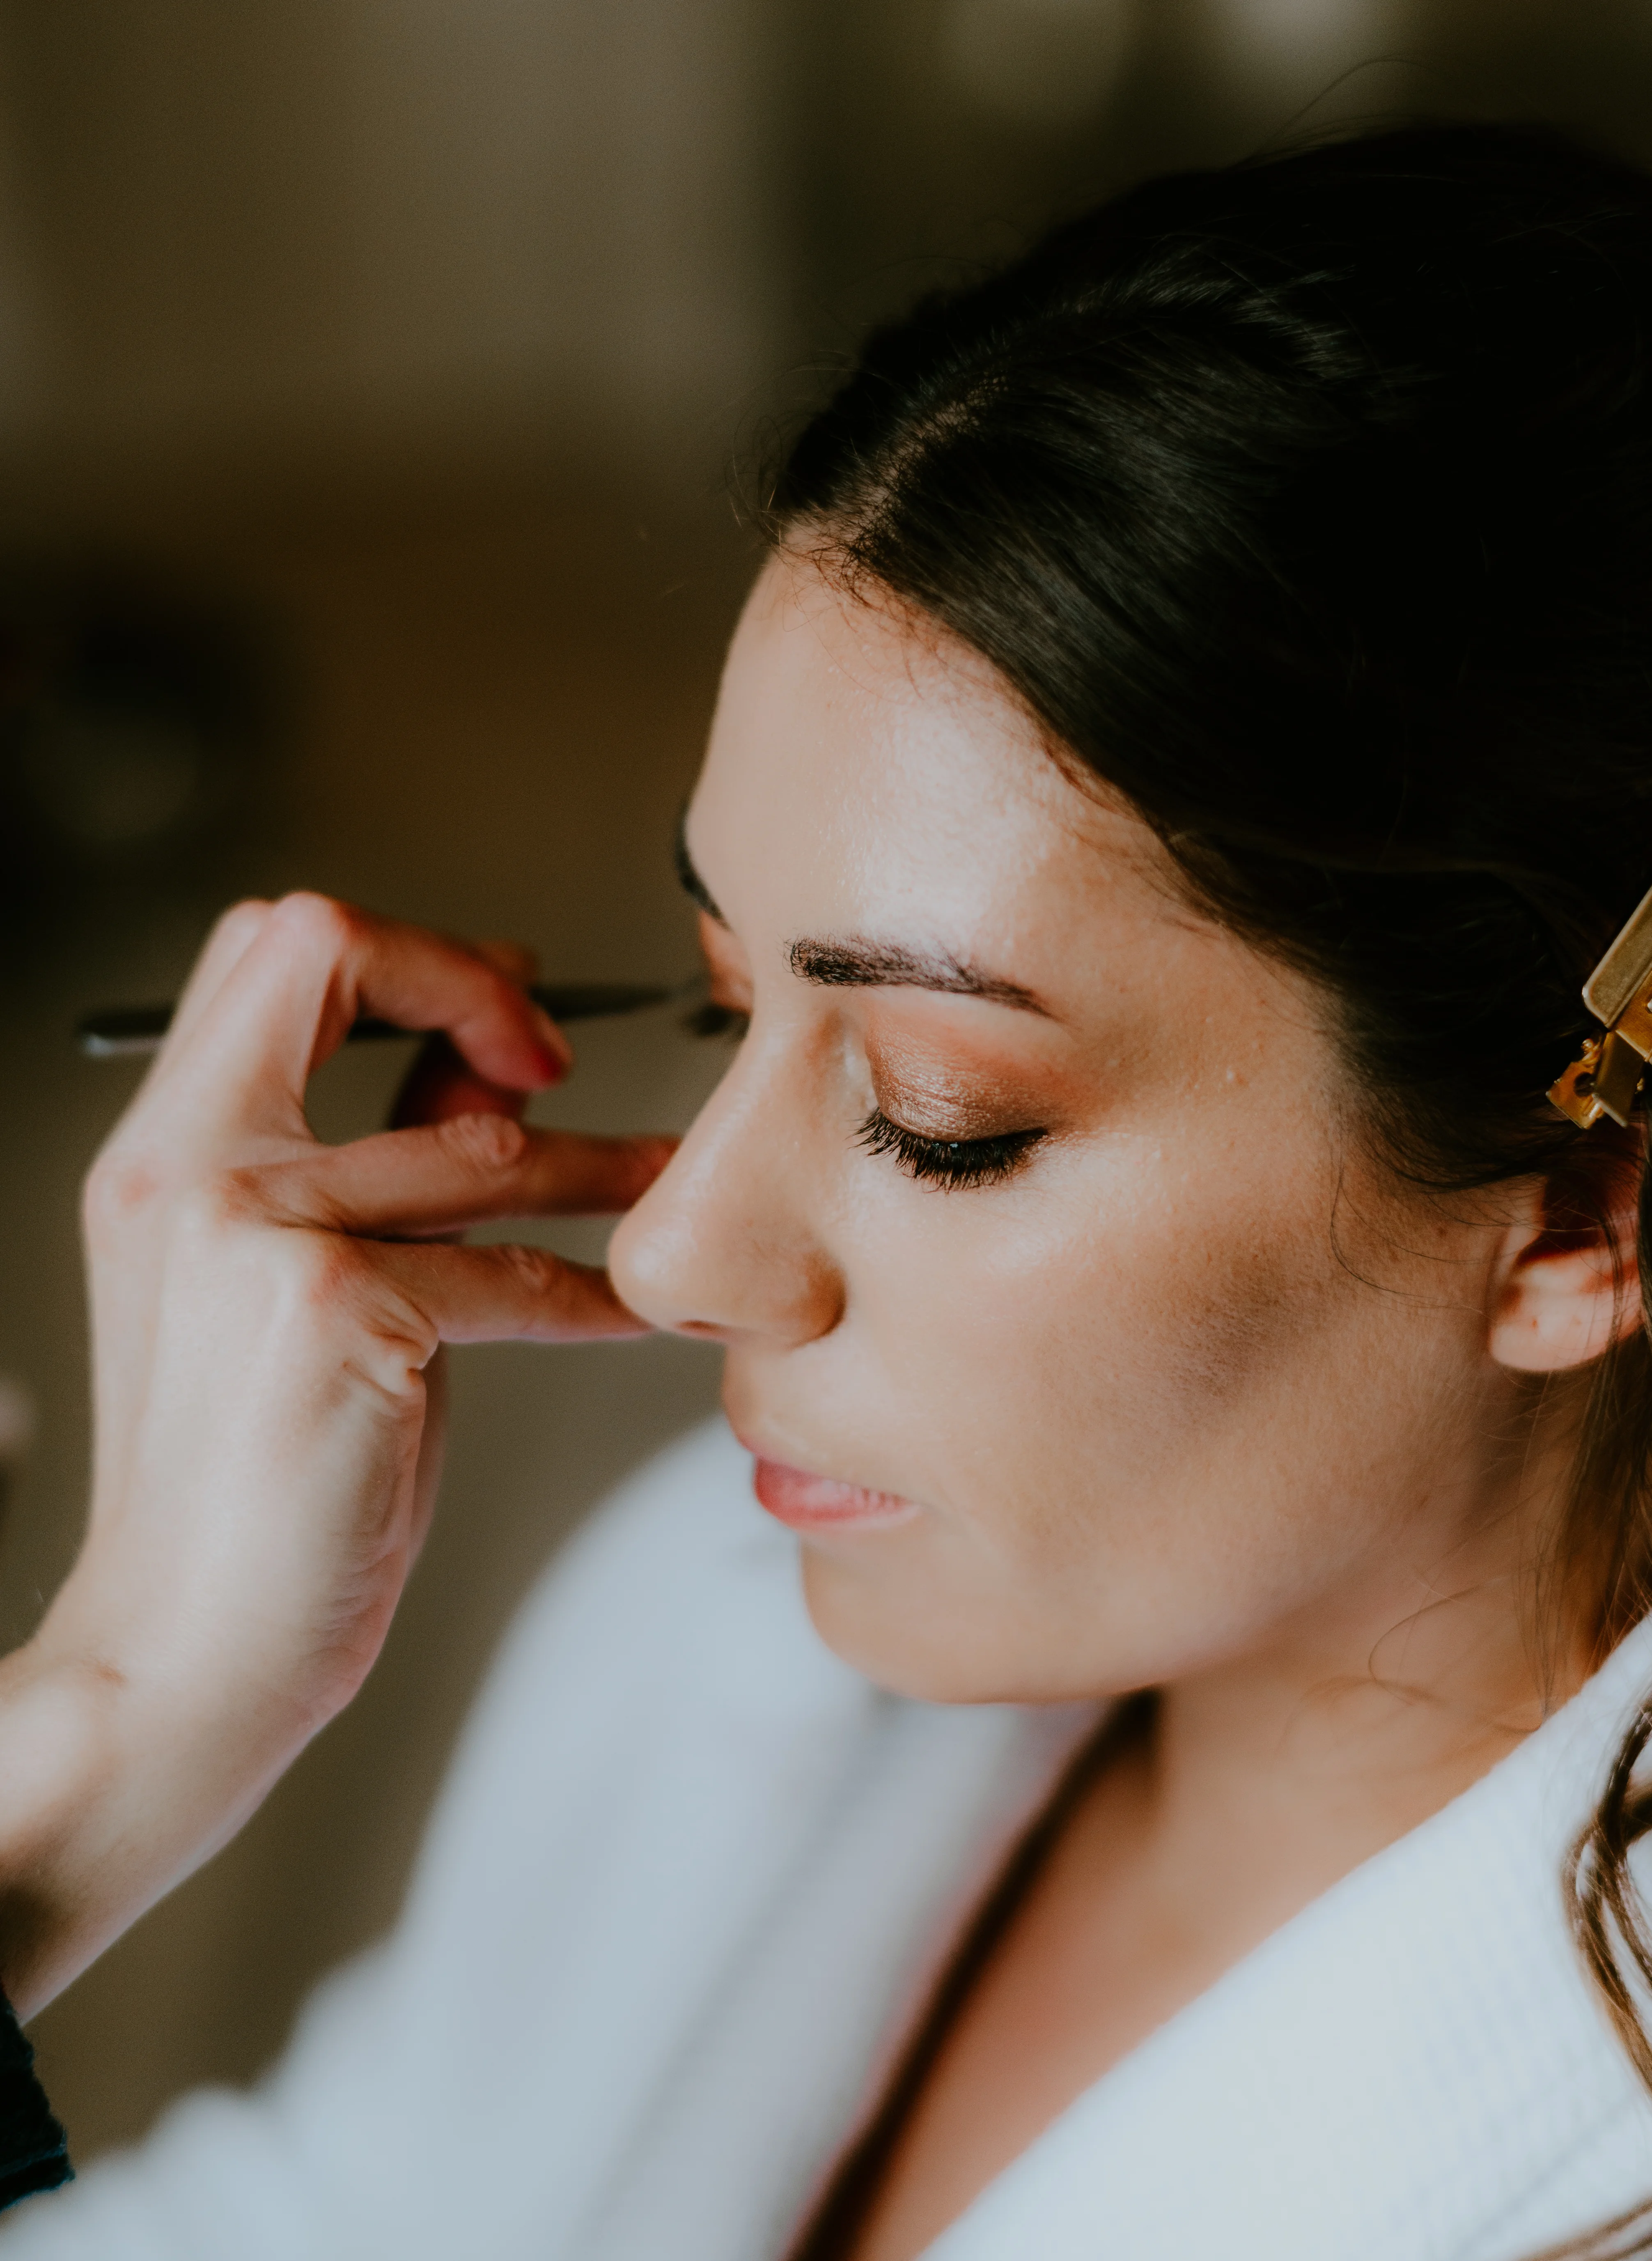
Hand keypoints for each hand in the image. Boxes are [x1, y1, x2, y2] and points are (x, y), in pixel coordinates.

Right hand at [0, 893, 670, 2014]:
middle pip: (318, 949)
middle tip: (553, 1048)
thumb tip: (483, 1066)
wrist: (184, 1645)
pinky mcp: (335, 1313)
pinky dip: (587, 1294)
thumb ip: (372, 1163)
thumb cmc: (242, 1479)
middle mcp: (189, 1170)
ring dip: (594, 1157)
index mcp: (164, 1154)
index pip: (265, 953)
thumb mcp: (291, 1286)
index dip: (398, 955)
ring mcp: (256, 1234)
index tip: (496, 1027)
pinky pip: (507, 1271)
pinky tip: (627, 1314)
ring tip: (663, 1177)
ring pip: (468, 1139)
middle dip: (464, 975)